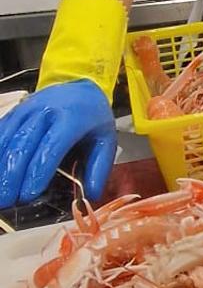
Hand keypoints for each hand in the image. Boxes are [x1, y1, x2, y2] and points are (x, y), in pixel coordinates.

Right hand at [0, 81, 116, 208]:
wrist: (80, 85)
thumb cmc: (92, 117)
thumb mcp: (106, 140)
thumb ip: (98, 169)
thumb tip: (90, 196)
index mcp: (71, 118)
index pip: (51, 147)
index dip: (37, 172)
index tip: (28, 195)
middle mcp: (45, 112)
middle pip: (23, 145)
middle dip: (12, 176)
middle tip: (6, 201)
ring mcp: (26, 110)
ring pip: (7, 139)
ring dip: (1, 167)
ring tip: (0, 193)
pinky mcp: (14, 113)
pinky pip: (1, 132)